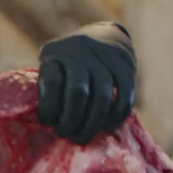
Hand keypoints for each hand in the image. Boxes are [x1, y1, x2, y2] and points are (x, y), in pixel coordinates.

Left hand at [37, 22, 135, 144]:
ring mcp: (105, 57)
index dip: (49, 106)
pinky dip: (116, 115)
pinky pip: (124, 95)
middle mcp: (80, 52)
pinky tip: (107, 127)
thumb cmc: (68, 63)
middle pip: (78, 91)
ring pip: (102, 96)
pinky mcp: (126, 66)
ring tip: (82, 137)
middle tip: (65, 134)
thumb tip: (46, 123)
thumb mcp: (51, 65)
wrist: (104, 35)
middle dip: (71, 119)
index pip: (52, 81)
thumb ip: (46, 87)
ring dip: (92, 122)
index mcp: (55, 53)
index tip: (47, 122)